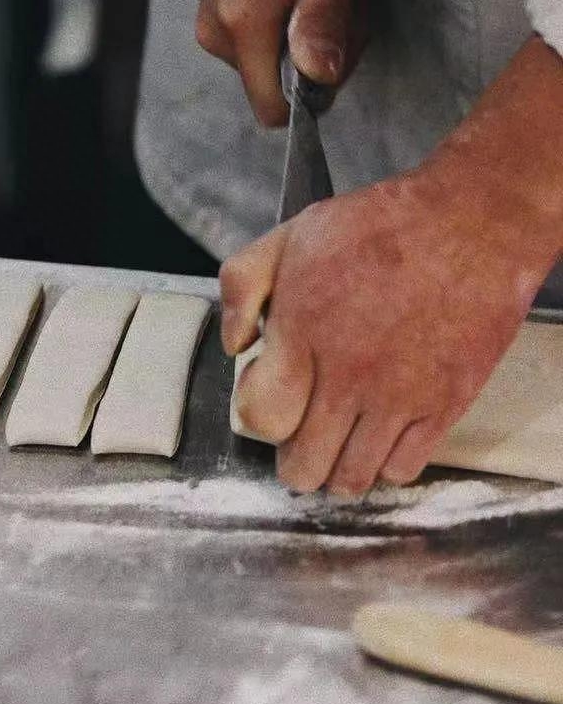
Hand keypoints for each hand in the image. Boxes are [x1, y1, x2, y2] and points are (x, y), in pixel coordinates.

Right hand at [190, 0, 367, 125]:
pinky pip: (259, 46)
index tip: (333, 43)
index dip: (313, 93)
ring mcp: (210, 28)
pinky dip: (287, 26)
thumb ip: (326, 19)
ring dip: (304, 38)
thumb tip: (321, 79)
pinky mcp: (212, 18)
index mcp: (243, 27)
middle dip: (316, 58)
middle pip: (278, 88)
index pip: (275, 111)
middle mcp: (216, 36)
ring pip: (272, 66)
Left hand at [221, 155, 553, 495]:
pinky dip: (384, 465)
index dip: (257, 410)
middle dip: (292, 458)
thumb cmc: (381, 227)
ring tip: (334, 450)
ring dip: (335, 471)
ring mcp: (400, 396)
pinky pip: (403, 469)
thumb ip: (243, 287)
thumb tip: (234, 345)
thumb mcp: (291, 235)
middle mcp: (350, 374)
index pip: (262, 416)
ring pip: (352, 478)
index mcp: (305, 331)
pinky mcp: (444, 406)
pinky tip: (378, 440)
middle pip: (304, 463)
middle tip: (297, 439)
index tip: (266, 393)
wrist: (471, 225)